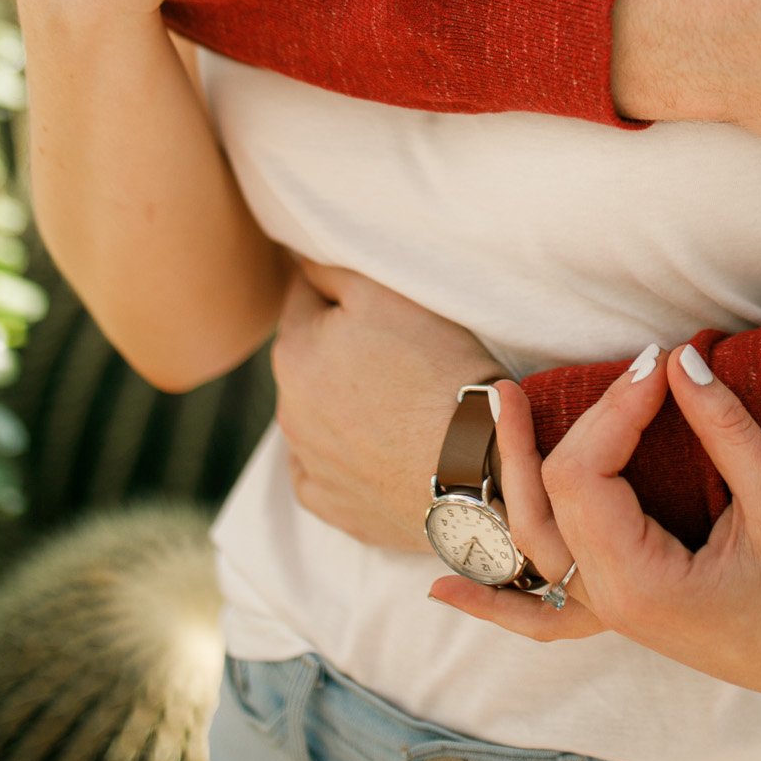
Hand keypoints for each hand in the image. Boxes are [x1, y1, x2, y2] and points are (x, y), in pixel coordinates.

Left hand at [272, 263, 496, 551]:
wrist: (474, 468)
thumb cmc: (437, 371)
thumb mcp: (386, 295)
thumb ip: (333, 268)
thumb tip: (298, 255)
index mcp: (293, 352)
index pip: (304, 297)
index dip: (341, 291)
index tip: (376, 301)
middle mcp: (286, 410)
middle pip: (309, 357)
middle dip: (339, 347)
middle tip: (398, 350)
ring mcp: (307, 463)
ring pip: (316, 412)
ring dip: (343, 400)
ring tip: (399, 401)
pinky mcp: (329, 505)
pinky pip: (326, 467)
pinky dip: (347, 454)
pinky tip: (382, 446)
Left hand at [432, 349, 760, 704]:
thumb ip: (725, 431)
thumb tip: (679, 358)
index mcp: (640, 585)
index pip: (586, 476)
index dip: (612, 409)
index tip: (658, 364)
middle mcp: (611, 603)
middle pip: (551, 498)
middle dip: (567, 424)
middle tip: (605, 365)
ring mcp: (611, 612)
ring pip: (531, 543)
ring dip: (505, 479)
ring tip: (498, 404)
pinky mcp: (623, 609)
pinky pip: (541, 613)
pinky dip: (492, 600)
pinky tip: (441, 593)